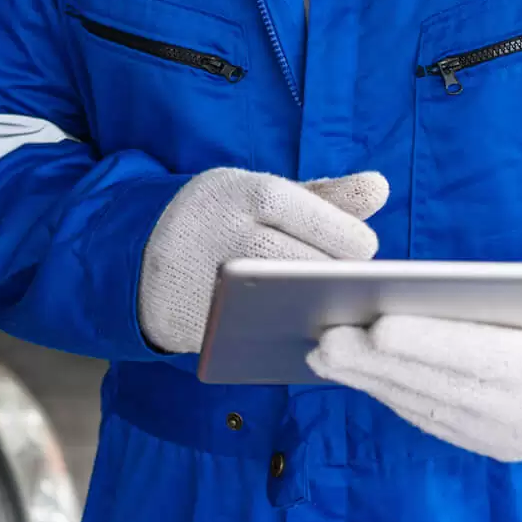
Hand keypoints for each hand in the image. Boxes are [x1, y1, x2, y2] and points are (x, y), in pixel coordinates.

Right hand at [138, 168, 387, 354]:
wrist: (139, 248)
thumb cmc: (224, 218)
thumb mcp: (264, 194)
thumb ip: (324, 195)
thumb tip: (381, 187)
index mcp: (239, 190)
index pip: (306, 210)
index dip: (344, 234)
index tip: (365, 250)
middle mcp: (215, 230)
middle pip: (291, 260)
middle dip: (330, 275)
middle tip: (353, 286)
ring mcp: (196, 277)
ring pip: (267, 299)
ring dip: (307, 307)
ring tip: (332, 308)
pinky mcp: (187, 320)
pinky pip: (241, 333)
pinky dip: (273, 334)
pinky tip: (297, 332)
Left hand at [305, 255, 521, 462]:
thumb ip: (514, 289)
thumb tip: (443, 290)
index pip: (483, 357)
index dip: (428, 342)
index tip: (378, 323)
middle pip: (442, 387)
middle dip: (378, 364)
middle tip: (327, 337)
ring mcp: (507, 439)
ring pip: (427, 407)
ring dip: (371, 381)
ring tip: (326, 351)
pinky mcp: (488, 447)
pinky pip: (431, 419)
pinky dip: (391, 393)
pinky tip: (356, 371)